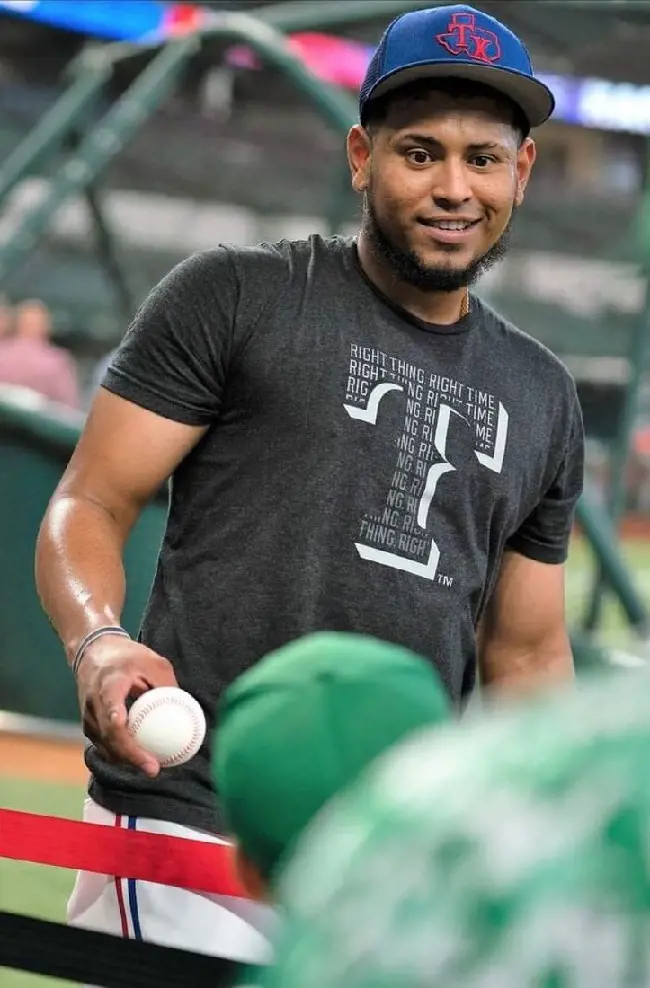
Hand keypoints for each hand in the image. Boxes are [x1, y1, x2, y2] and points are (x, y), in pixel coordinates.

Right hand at [76, 636, 178, 776]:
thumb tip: (187, 711)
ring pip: (104, 744)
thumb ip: (167, 686)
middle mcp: (94, 702)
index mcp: (109, 684)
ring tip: (150, 767)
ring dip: (125, 759)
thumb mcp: (154, 663)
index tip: (137, 748)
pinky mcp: (89, 723)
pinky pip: (102, 744)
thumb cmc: (128, 656)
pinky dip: (118, 753)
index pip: (112, 713)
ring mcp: (88, 715)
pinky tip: (137, 759)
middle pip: (108, 736)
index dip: (123, 734)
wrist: (94, 649)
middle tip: (153, 768)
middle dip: (130, 756)